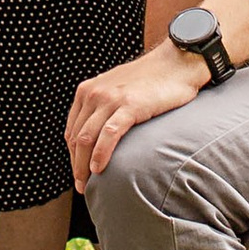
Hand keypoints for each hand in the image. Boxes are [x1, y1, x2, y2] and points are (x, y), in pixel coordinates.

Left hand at [66, 38, 210, 187]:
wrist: (176, 63)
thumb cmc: (151, 81)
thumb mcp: (117, 89)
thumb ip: (104, 107)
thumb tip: (98, 134)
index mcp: (87, 91)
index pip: (72, 130)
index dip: (73, 155)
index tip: (79, 172)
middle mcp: (94, 93)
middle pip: (76, 137)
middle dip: (75, 165)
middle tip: (81, 186)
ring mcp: (110, 99)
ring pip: (87, 138)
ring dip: (84, 165)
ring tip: (87, 185)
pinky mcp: (129, 105)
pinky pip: (108, 134)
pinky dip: (101, 154)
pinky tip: (99, 169)